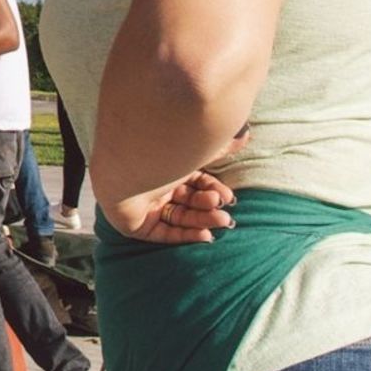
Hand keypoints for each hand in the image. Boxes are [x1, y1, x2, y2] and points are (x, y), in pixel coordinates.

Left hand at [102, 127, 251, 244]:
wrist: (126, 163)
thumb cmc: (161, 150)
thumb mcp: (195, 150)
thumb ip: (219, 148)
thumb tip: (244, 135)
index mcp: (165, 164)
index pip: (193, 181)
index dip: (211, 188)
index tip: (227, 196)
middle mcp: (153, 183)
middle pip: (187, 200)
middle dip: (208, 206)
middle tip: (223, 210)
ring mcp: (143, 204)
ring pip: (179, 216)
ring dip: (203, 220)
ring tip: (221, 221)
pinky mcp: (134, 224)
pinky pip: (163, 232)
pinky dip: (185, 234)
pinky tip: (206, 236)